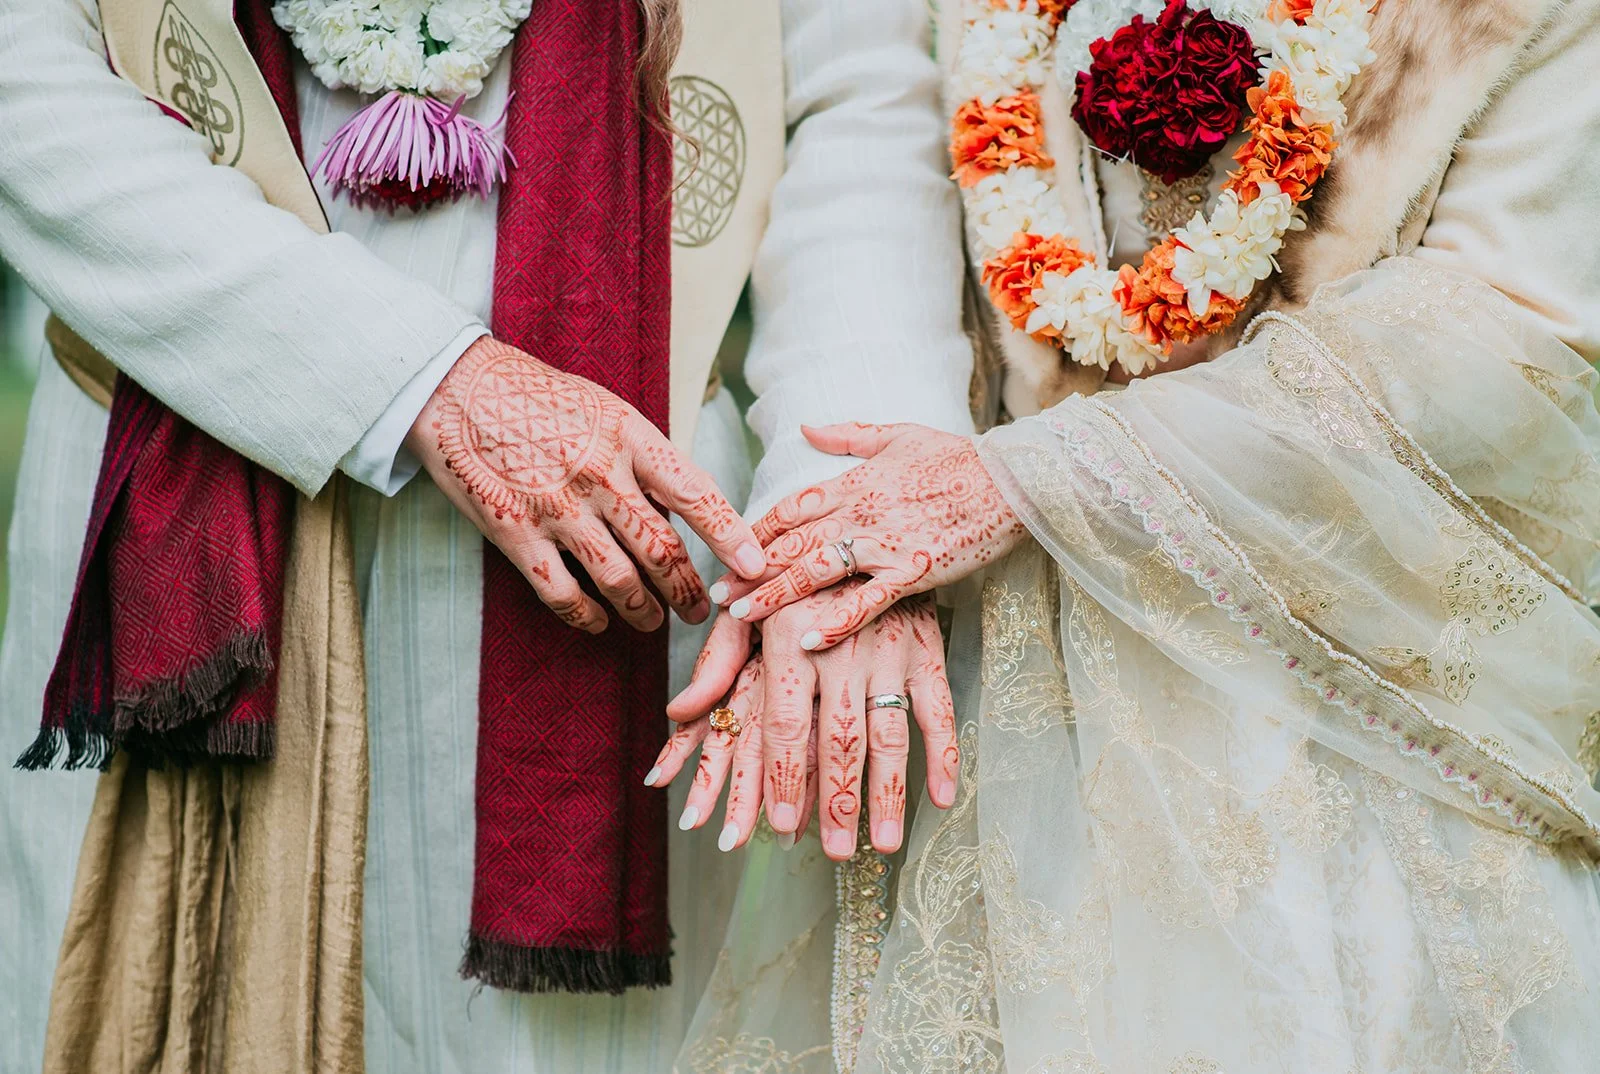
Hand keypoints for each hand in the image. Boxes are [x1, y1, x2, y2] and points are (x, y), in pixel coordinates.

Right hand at [408, 336, 766, 632]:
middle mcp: (598, 474)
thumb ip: (645, 458)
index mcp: (629, 436)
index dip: (730, 534)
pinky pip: (562, 593)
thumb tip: (687, 509)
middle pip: (661, 549)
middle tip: (703, 610)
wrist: (459, 389)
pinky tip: (598, 621)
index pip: (694, 492)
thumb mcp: (607, 410)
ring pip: (619, 579)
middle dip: (689, 590)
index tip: (755, 564)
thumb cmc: (543, 398)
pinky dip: (586, 616)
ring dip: (644, 610)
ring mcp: (556, 507)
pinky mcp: (516, 533)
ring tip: (655, 621)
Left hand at [660, 591, 959, 858]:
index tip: (779, 826)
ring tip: (883, 844)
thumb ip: (717, 665)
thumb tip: (677, 713)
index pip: (782, 722)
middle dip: (835, 801)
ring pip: (887, 731)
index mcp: (788, 639)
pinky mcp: (926, 646)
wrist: (859, 524)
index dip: (781, 777)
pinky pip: (937, 707)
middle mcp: (838, 645)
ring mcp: (887, 648)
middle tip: (834, 852)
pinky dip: (942, 754)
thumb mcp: (749, 610)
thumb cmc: (793, 580)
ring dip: (887, 792)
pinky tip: (939, 797)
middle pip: (836, 738)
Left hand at [712, 422, 1025, 649]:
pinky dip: (837, 619)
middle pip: (791, 542)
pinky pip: (868, 599)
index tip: (726, 549)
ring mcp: (886, 543)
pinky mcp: (914, 570)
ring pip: (816, 570)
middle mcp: (861, 511)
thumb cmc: (959, 456)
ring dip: (776, 594)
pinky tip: (809, 638)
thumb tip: (804, 427)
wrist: (1012, 477)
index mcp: (854, 480)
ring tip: (742, 617)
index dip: (753, 530)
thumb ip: (847, 434)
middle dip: (749, 568)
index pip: (789, 507)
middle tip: (716, 594)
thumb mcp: (898, 433)